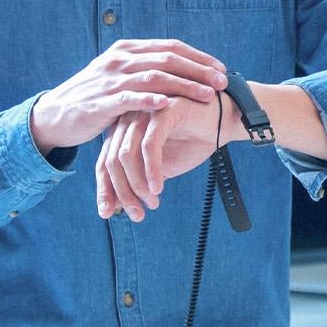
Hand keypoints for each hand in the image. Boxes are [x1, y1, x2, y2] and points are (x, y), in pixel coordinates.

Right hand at [31, 39, 226, 155]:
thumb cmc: (96, 97)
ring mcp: (110, 80)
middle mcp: (120, 60)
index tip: (221, 69)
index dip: (199, 57)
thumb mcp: (120, 75)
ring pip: (154, 77)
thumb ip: (146, 69)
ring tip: (206, 95)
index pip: (170, 47)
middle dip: (199, 70)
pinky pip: (129, 99)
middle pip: (168, 59)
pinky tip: (168, 105)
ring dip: (184, 85)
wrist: (57, 114)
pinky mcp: (101, 102)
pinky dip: (149, 100)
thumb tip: (182, 69)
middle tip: (222, 81)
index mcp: (127, 50)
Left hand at [97, 92, 225, 222]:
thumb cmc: (190, 143)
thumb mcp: (159, 170)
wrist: (223, 123)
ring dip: (137, 184)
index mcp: (122, 131)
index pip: (104, 163)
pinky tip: (159, 187)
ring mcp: (143, 112)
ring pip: (127, 155)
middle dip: (122, 192)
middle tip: (137, 214)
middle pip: (112, 161)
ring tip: (152, 202)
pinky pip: (149, 145)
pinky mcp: (162, 111)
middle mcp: (128, 120)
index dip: (104, 189)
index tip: (106, 213)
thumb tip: (115, 208)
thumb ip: (137, 183)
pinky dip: (151, 170)